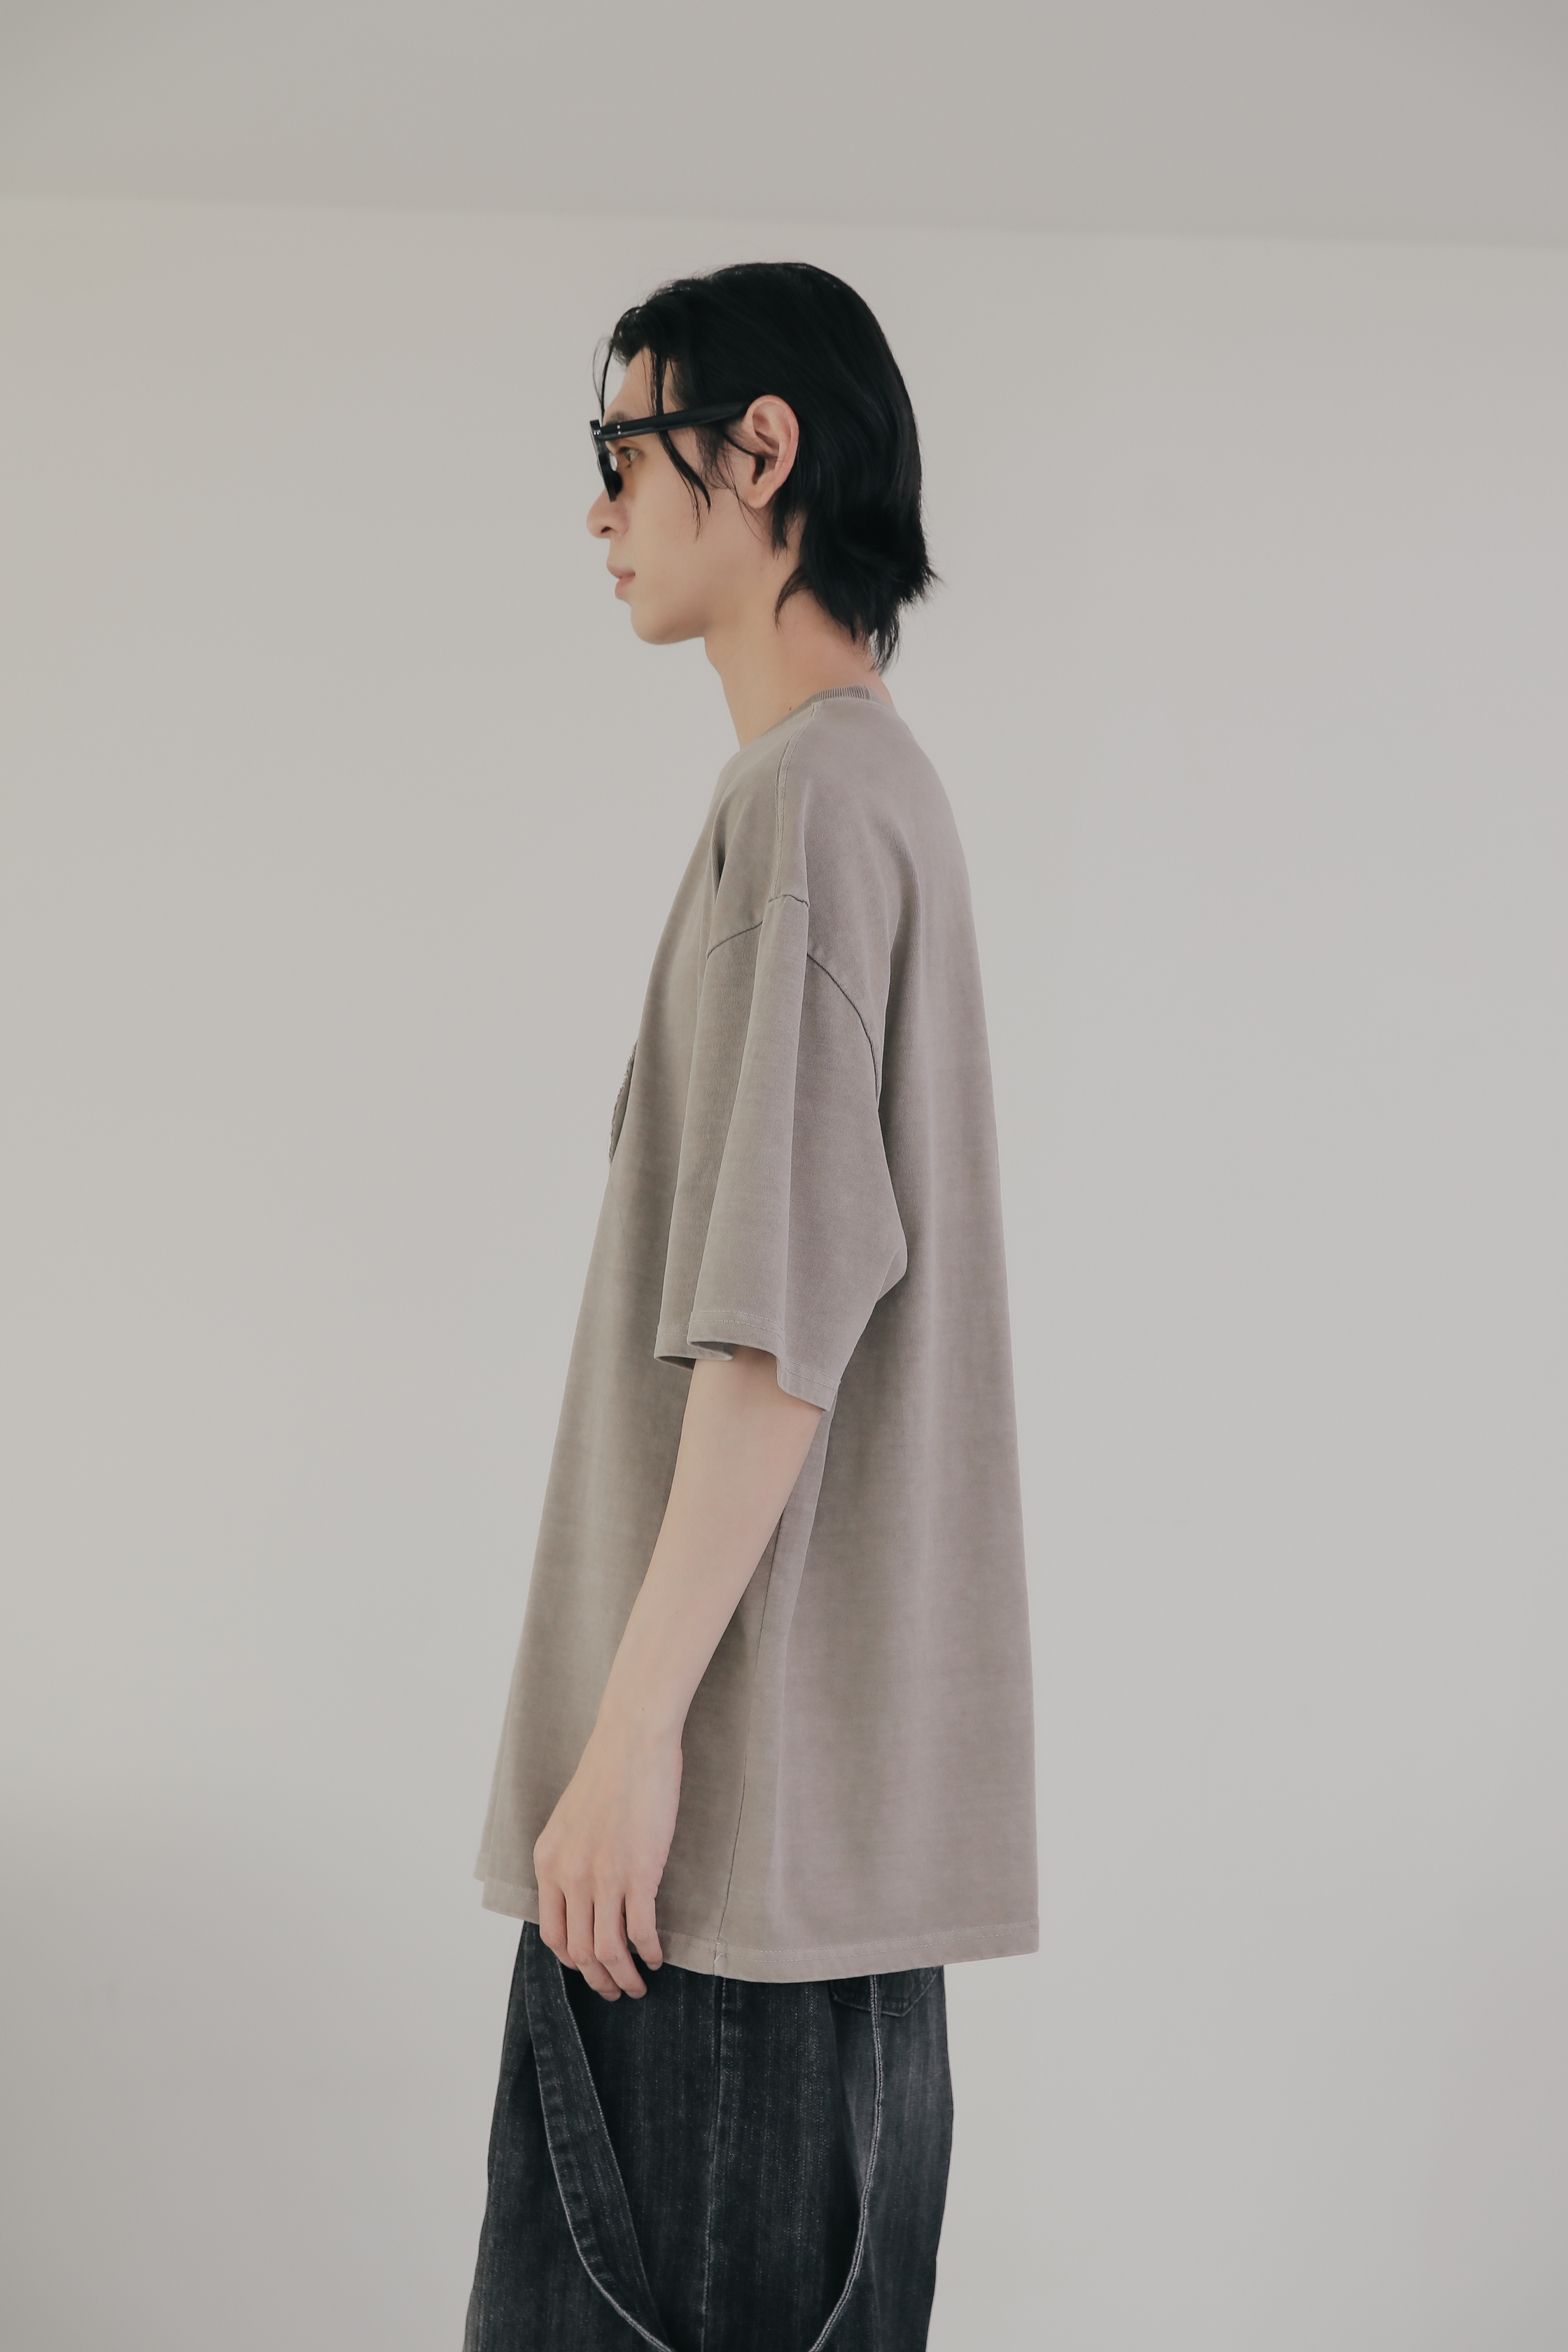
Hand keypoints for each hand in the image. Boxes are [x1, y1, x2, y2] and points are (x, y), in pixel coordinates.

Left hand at [533, 1721, 679, 1999]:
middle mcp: (569, 1875)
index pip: (552, 1934)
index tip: (590, 1969)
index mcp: (548, 1863)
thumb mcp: (569, 1820)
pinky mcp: (638, 1873)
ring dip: (623, 1976)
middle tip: (616, 1989)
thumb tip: (581, 1895)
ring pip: (607, 1950)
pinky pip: (639, 1931)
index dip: (572, 1961)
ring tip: (639, 1983)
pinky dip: (648, 1952)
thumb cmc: (608, 1773)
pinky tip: (657, 1955)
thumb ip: (569, 1859)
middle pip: (579, 1951)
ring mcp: (603, 1876)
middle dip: (598, 1979)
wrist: (632, 1741)